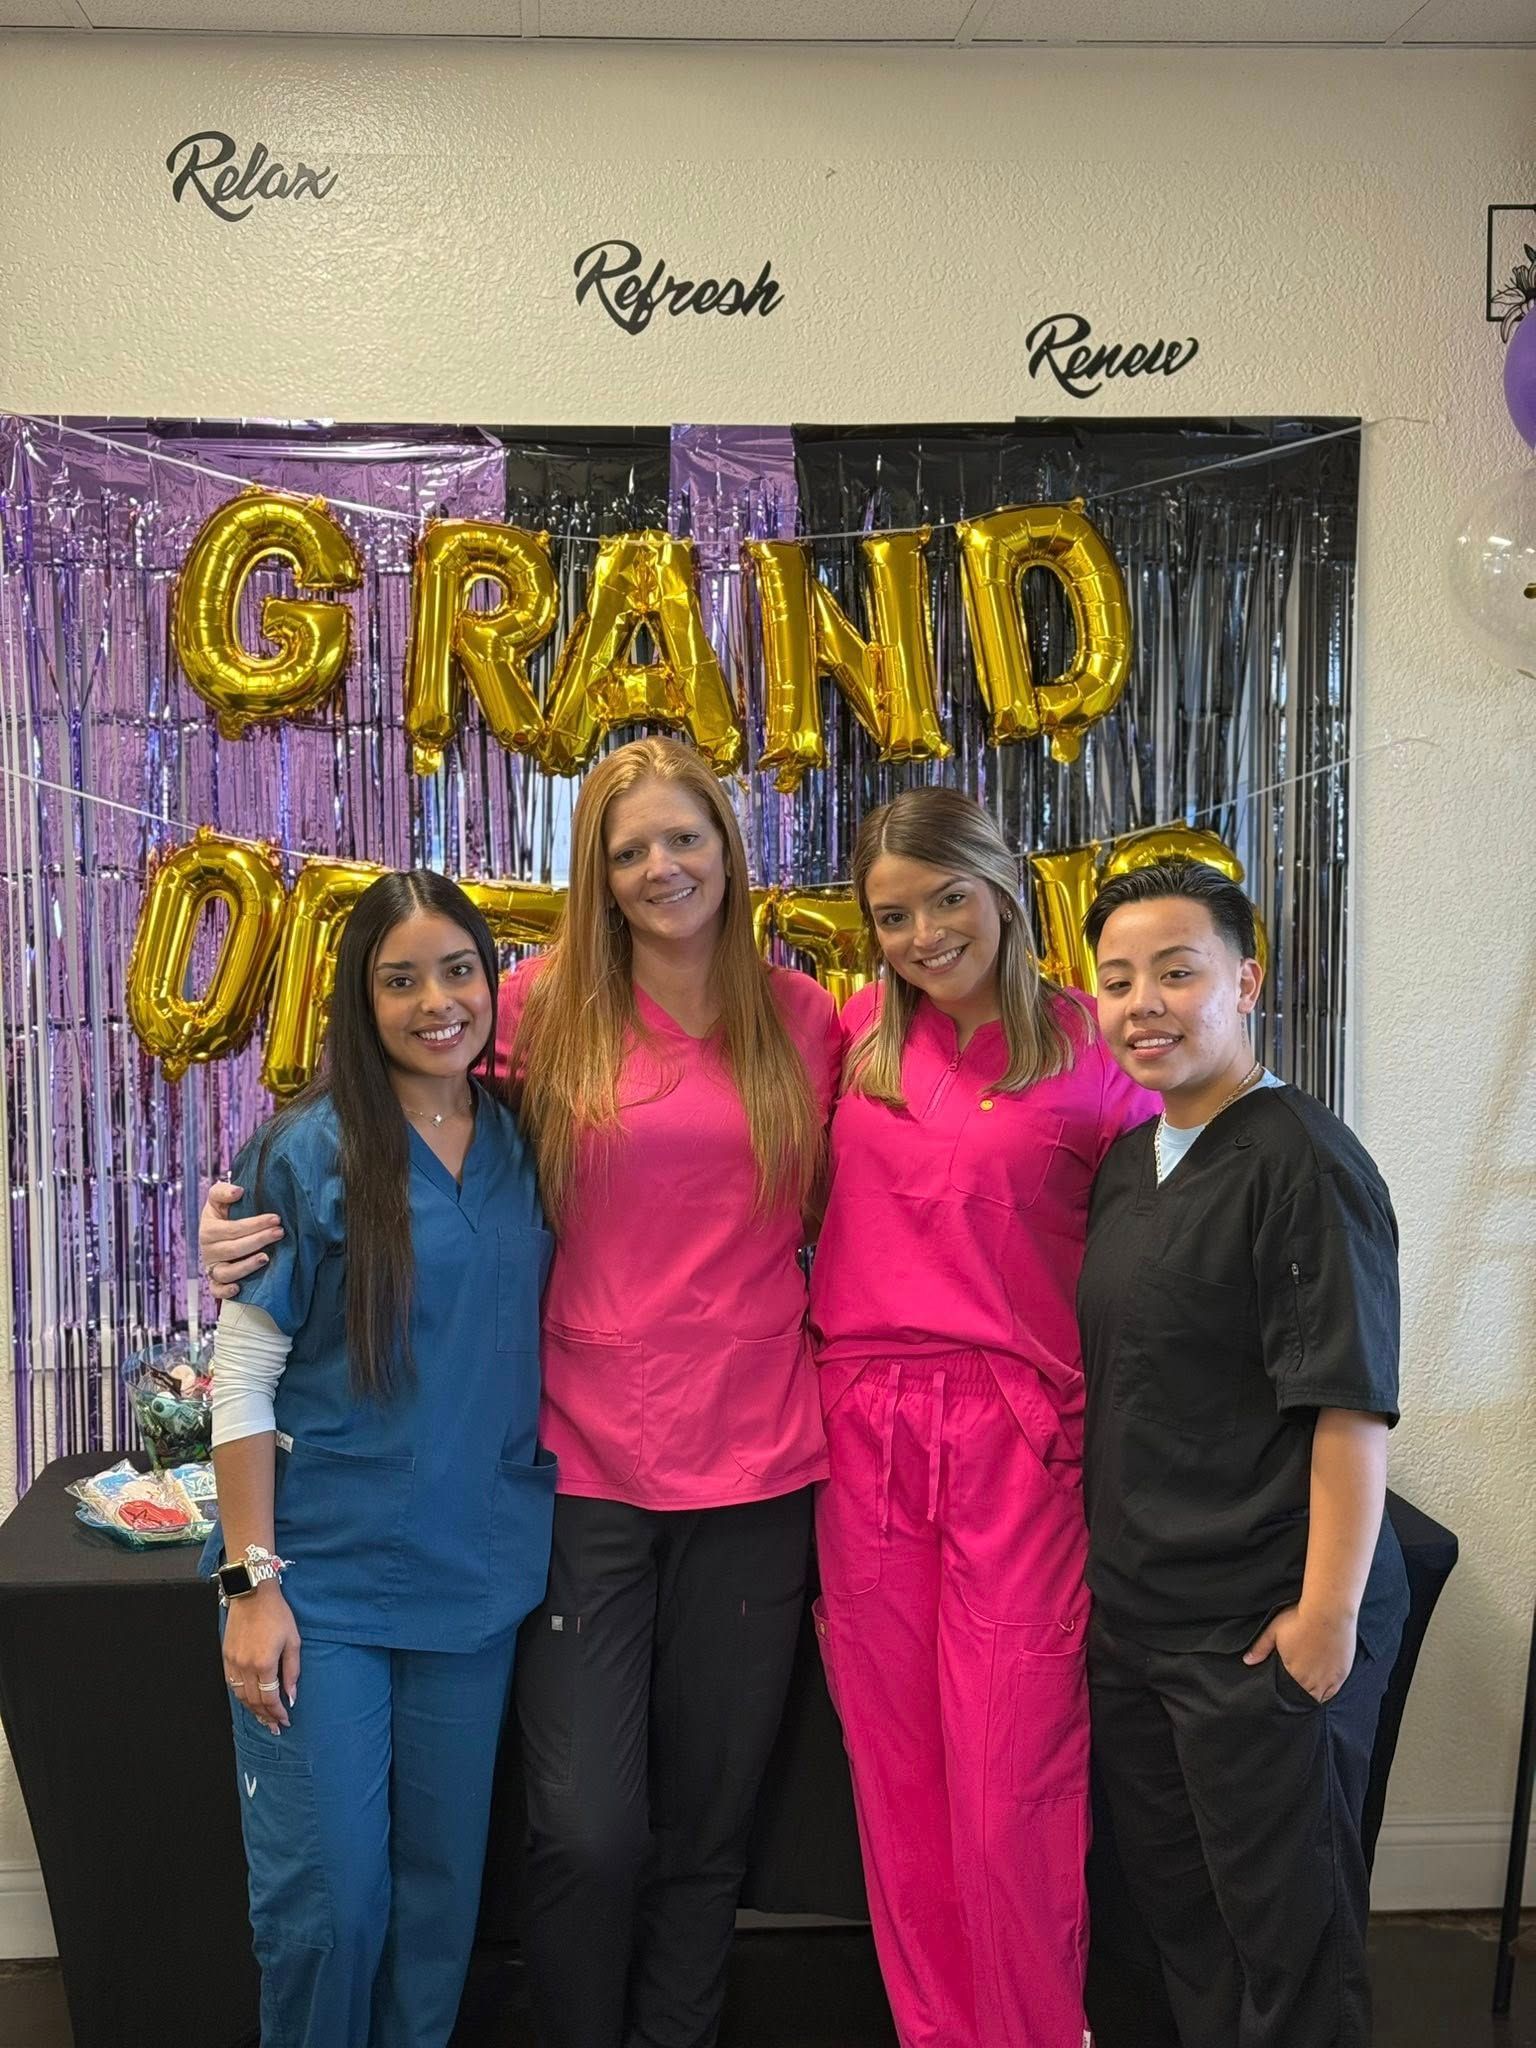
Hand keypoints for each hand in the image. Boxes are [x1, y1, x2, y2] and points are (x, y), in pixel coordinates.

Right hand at [201, 1180, 282, 1301]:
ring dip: (247, 1266)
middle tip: (280, 1233)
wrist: (220, 1233)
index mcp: (209, 1229)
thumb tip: (238, 1191)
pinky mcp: (215, 1282)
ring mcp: (212, 1268)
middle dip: (258, 1240)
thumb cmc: (224, 1215)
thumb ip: (223, 1191)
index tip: (276, 1218)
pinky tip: (239, 1288)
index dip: (254, 1224)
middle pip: (233, 1249)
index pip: (232, 1228)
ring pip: (227, 1272)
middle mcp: (209, 1250)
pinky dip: (225, 1291)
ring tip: (267, 1258)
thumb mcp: (219, 1200)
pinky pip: (216, 1290)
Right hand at [222, 1583, 300, 1730]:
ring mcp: (233, 1662)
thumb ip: (292, 1671)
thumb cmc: (277, 1614)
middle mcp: (246, 1666)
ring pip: (241, 1696)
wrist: (252, 1594)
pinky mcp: (226, 1657)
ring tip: (263, 1718)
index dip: (278, 1713)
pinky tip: (249, 1700)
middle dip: (266, 1717)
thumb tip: (291, 1696)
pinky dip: (241, 1696)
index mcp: (264, 1663)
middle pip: (254, 1701)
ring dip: (252, 1710)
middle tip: (275, 1727)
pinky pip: (232, 1684)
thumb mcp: (293, 1640)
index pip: (270, 1699)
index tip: (285, 1721)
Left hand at [1244, 1602, 1355, 1703]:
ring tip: (1309, 1686)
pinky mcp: (1342, 1674)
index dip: (1286, 1692)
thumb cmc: (1300, 1619)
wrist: (1328, 1611)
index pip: (1288, 1694)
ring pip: (1319, 1697)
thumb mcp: (1273, 1631)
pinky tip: (1323, 1684)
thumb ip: (1260, 1648)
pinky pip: (1333, 1692)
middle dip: (1298, 1694)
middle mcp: (1312, 1682)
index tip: (1284, 1687)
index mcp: (1294, 1674)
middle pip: (1304, 1697)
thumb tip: (1247, 1661)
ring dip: (1313, 1693)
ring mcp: (1330, 1679)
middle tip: (1295, 1685)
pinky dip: (1328, 1690)